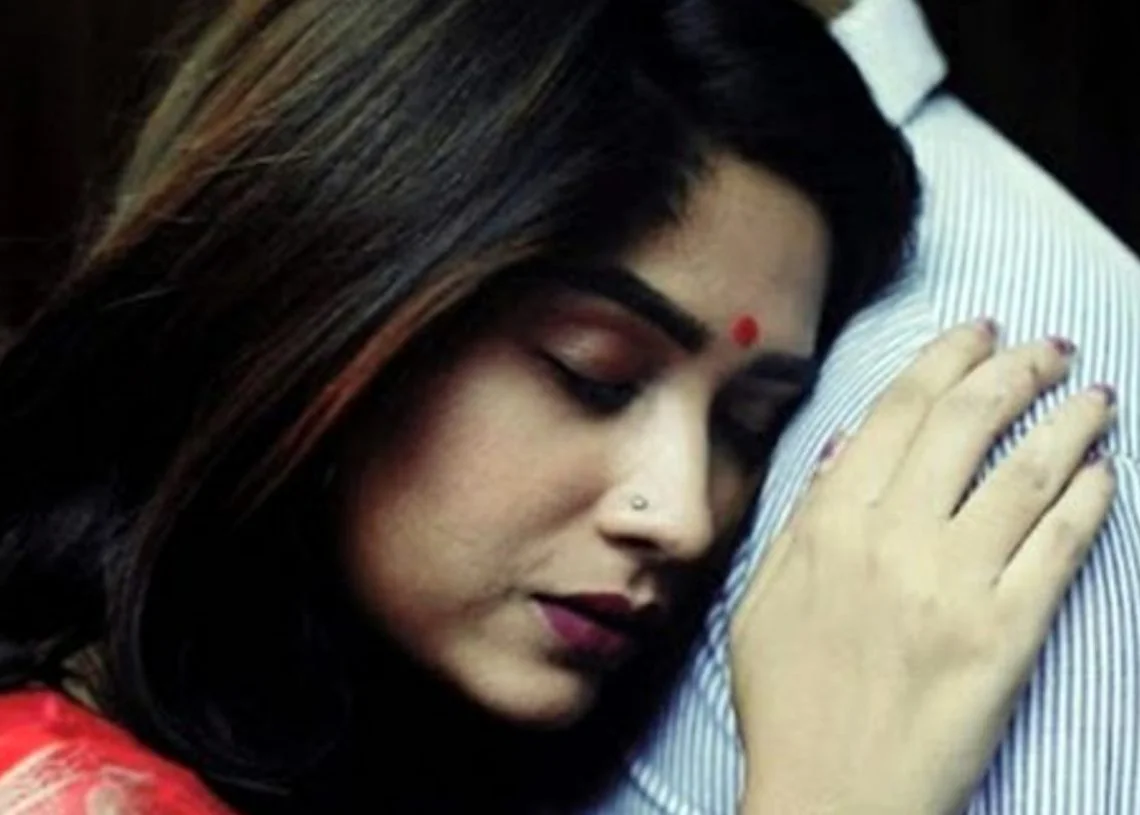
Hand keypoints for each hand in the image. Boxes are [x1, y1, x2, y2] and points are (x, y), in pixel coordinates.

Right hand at [731, 321, 1116, 814]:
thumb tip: (841, 450)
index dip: (945, 359)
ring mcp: (953, 584)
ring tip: (1096, 394)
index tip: (977, 332)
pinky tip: (1106, 472)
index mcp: (828, 524)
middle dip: (1015, 369)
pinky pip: (1059, 547)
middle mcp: (892, 539)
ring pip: (1024, 472)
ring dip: (1069, 421)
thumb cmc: (789, 703)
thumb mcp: (762, 600)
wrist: (831, 797)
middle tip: (1046, 347)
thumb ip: (800, 519)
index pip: (897, 413)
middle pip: (966, 423)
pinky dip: (1089, 499)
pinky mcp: (1006, 634)